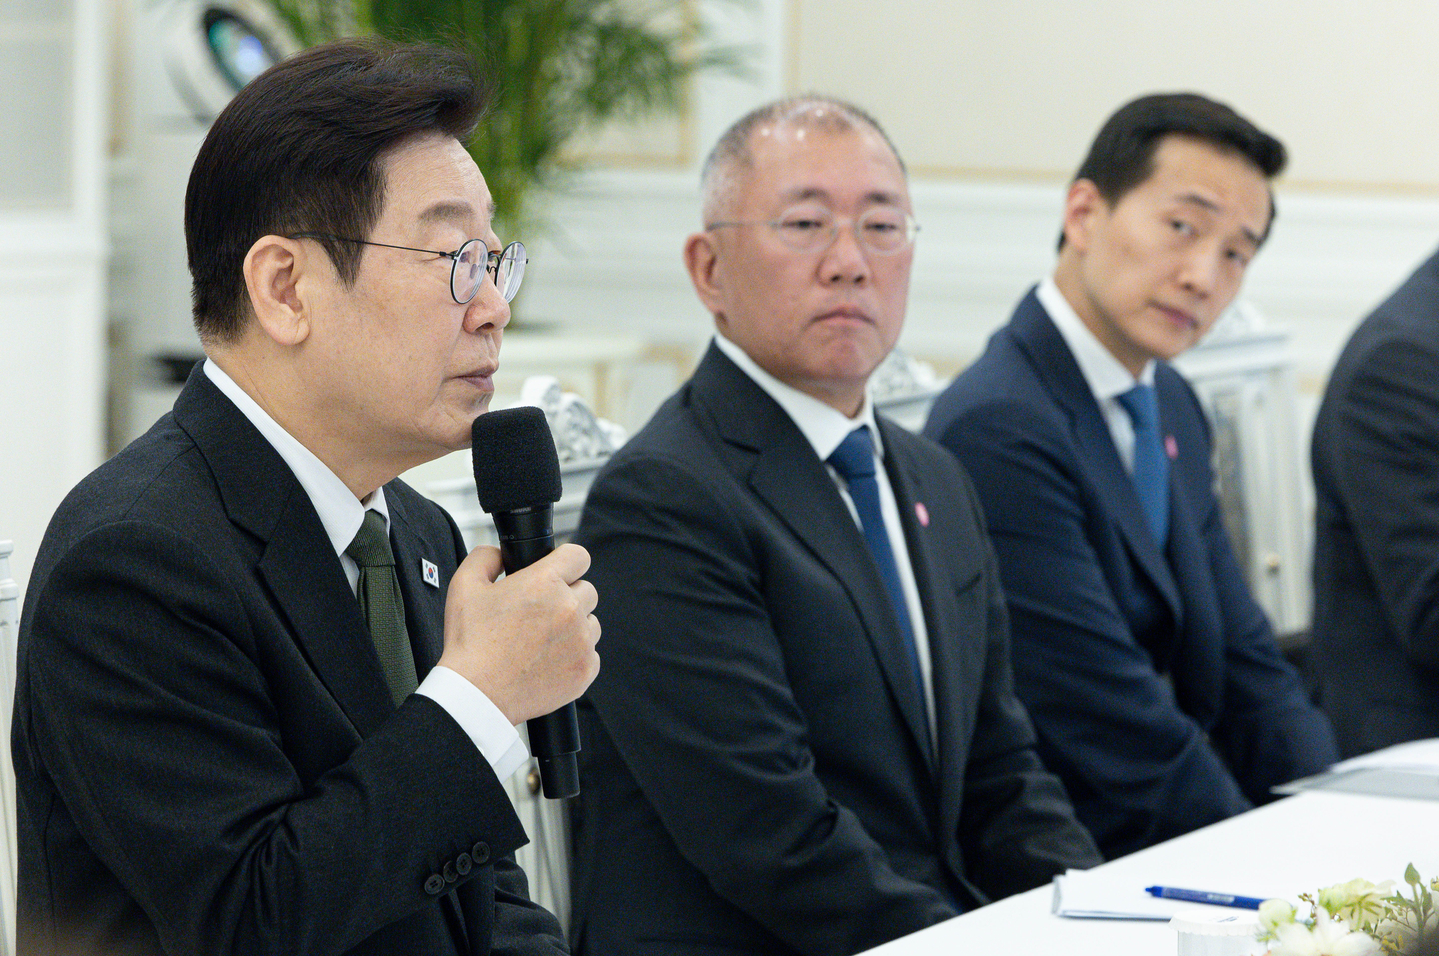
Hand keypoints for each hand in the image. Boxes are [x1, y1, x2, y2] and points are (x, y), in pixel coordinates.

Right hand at [439, 542, 600, 723]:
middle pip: (587, 590)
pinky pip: (591, 654)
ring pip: (591, 623)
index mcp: (545, 582)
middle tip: (540, 614)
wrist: (477, 695)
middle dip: (567, 597)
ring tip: (542, 641)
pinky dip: (574, 656)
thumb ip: (485, 557)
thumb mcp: (464, 586)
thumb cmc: (470, 643)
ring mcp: (581, 640)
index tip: (557, 573)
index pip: (579, 556)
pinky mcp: (585, 669)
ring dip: (574, 627)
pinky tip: (548, 661)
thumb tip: (500, 554)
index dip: (566, 562)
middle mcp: (570, 608)